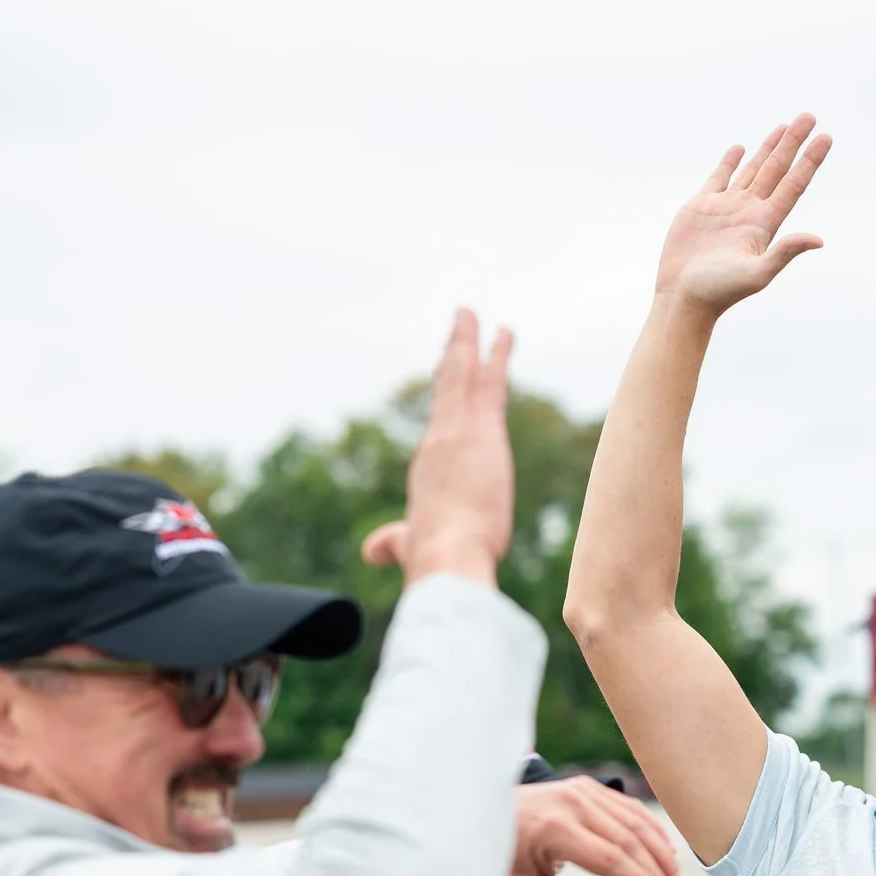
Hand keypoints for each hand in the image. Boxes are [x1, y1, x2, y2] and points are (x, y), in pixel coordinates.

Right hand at [361, 309, 515, 581]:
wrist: (445, 558)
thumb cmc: (435, 560)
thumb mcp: (411, 547)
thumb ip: (394, 543)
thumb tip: (373, 550)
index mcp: (428, 468)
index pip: (441, 425)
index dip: (446, 399)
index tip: (449, 376)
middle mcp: (436, 441)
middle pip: (445, 389)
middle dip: (452, 357)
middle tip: (459, 329)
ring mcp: (456, 431)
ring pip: (461, 375)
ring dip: (467, 342)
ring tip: (472, 315)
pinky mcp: (480, 429)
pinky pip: (487, 380)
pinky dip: (493, 353)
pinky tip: (502, 331)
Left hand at [508, 779, 682, 875]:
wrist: (481, 810)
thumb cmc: (499, 855)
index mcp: (554, 830)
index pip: (611, 860)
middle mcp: (571, 804)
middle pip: (628, 840)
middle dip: (656, 870)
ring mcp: (580, 790)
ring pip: (633, 821)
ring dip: (659, 849)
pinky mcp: (585, 785)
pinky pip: (626, 807)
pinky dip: (649, 828)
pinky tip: (663, 850)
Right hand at [656, 114, 831, 315]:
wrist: (683, 298)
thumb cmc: (720, 291)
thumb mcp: (756, 273)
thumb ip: (785, 253)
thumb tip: (818, 240)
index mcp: (765, 223)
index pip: (794, 184)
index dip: (810, 160)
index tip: (826, 137)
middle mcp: (750, 211)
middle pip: (777, 169)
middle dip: (793, 142)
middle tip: (810, 116)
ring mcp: (726, 207)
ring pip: (753, 169)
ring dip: (769, 148)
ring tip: (784, 126)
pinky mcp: (701, 206)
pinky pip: (719, 177)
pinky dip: (730, 162)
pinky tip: (740, 148)